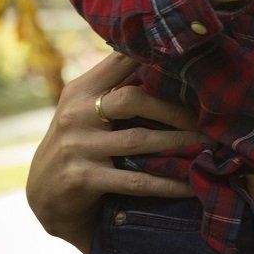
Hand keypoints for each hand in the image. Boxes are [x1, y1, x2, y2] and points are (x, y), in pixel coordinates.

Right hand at [26, 51, 200, 253]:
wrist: (43, 197)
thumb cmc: (79, 145)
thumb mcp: (86, 110)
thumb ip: (116, 88)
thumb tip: (171, 61)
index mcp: (81, 90)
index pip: (119, 60)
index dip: (154, 55)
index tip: (192, 56)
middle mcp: (76, 113)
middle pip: (133, 98)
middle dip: (175, 109)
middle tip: (210, 118)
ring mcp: (77, 147)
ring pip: (139, 140)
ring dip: (179, 144)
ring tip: (210, 147)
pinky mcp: (82, 179)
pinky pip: (134, 180)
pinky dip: (166, 183)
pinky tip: (189, 185)